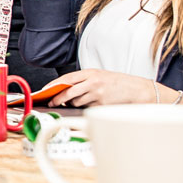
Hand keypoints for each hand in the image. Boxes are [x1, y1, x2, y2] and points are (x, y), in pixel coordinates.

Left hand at [48, 69, 171, 108]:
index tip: (45, 90)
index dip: (54, 85)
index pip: (67, 78)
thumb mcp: (101, 76)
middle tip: (52, 102)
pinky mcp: (101, 105)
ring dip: (72, 104)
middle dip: (58, 99)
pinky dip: (83, 109)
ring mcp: (97, 95)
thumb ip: (85, 81)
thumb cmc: (119, 83)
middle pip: (68, 92)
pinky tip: (87, 107)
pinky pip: (86, 109)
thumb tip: (67, 90)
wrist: (137, 91)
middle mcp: (93, 82)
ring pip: (76, 102)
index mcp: (91, 73)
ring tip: (74, 103)